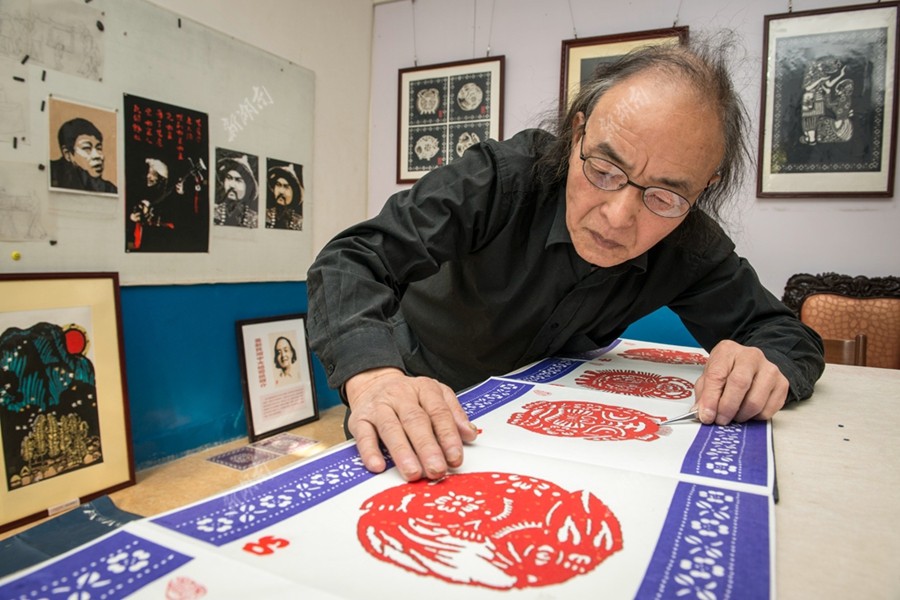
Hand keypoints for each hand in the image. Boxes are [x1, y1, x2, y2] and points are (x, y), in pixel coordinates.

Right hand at [344, 367, 478, 480]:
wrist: (373, 382)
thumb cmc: (409, 397)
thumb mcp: (435, 396)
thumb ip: (453, 414)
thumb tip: (470, 434)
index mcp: (424, 388)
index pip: (438, 412)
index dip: (448, 436)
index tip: (455, 458)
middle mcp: (400, 395)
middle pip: (415, 421)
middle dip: (427, 447)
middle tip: (436, 469)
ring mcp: (378, 406)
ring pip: (390, 429)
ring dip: (402, 452)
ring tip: (413, 473)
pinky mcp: (359, 419)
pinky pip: (363, 435)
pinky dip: (370, 451)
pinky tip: (378, 466)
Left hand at [693, 340, 788, 424]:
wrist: (752, 366)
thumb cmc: (727, 371)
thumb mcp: (709, 377)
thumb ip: (704, 394)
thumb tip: (704, 414)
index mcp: (728, 351)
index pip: (717, 375)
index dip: (710, 399)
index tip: (707, 415)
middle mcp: (751, 356)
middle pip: (739, 384)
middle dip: (727, 408)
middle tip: (720, 420)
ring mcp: (770, 369)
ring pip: (755, 401)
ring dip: (741, 415)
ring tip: (733, 416)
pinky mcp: (782, 384)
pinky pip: (768, 410)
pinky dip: (755, 417)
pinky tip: (747, 412)